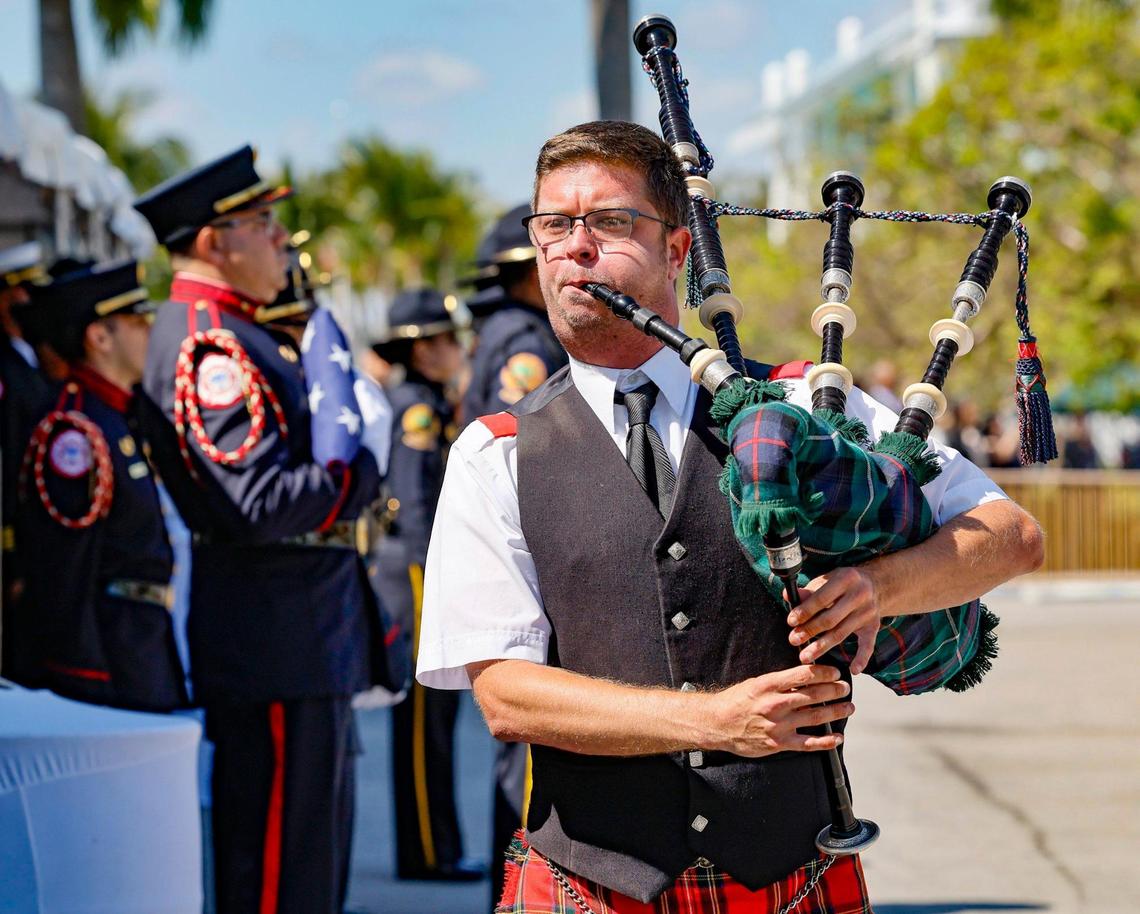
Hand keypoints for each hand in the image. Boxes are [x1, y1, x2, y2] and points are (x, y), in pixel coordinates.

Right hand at [708, 664, 853, 756]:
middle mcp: (775, 704)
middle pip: (813, 695)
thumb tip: (804, 676)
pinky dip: (825, 742)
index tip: (835, 673)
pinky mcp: (779, 744)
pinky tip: (837, 738)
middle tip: (846, 688)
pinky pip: (808, 743)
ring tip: (848, 707)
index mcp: (769, 685)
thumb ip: (779, 682)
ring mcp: (778, 725)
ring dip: (836, 711)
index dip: (823, 673)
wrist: (717, 724)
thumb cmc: (736, 701)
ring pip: (815, 717)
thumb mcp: (756, 683)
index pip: (803, 675)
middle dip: (834, 690)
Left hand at [785, 566, 881, 674]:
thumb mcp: (826, 581)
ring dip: (822, 646)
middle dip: (810, 631)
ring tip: (806, 656)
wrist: (875, 584)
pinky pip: (868, 644)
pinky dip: (862, 658)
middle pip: (831, 618)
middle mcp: (859, 595)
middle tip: (794, 640)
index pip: (821, 598)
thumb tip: (787, 595)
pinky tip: (853, 670)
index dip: (805, 611)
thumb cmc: (842, 583)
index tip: (791, 622)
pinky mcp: (874, 626)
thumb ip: (808, 591)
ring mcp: (868, 612)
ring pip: (842, 633)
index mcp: (846, 579)